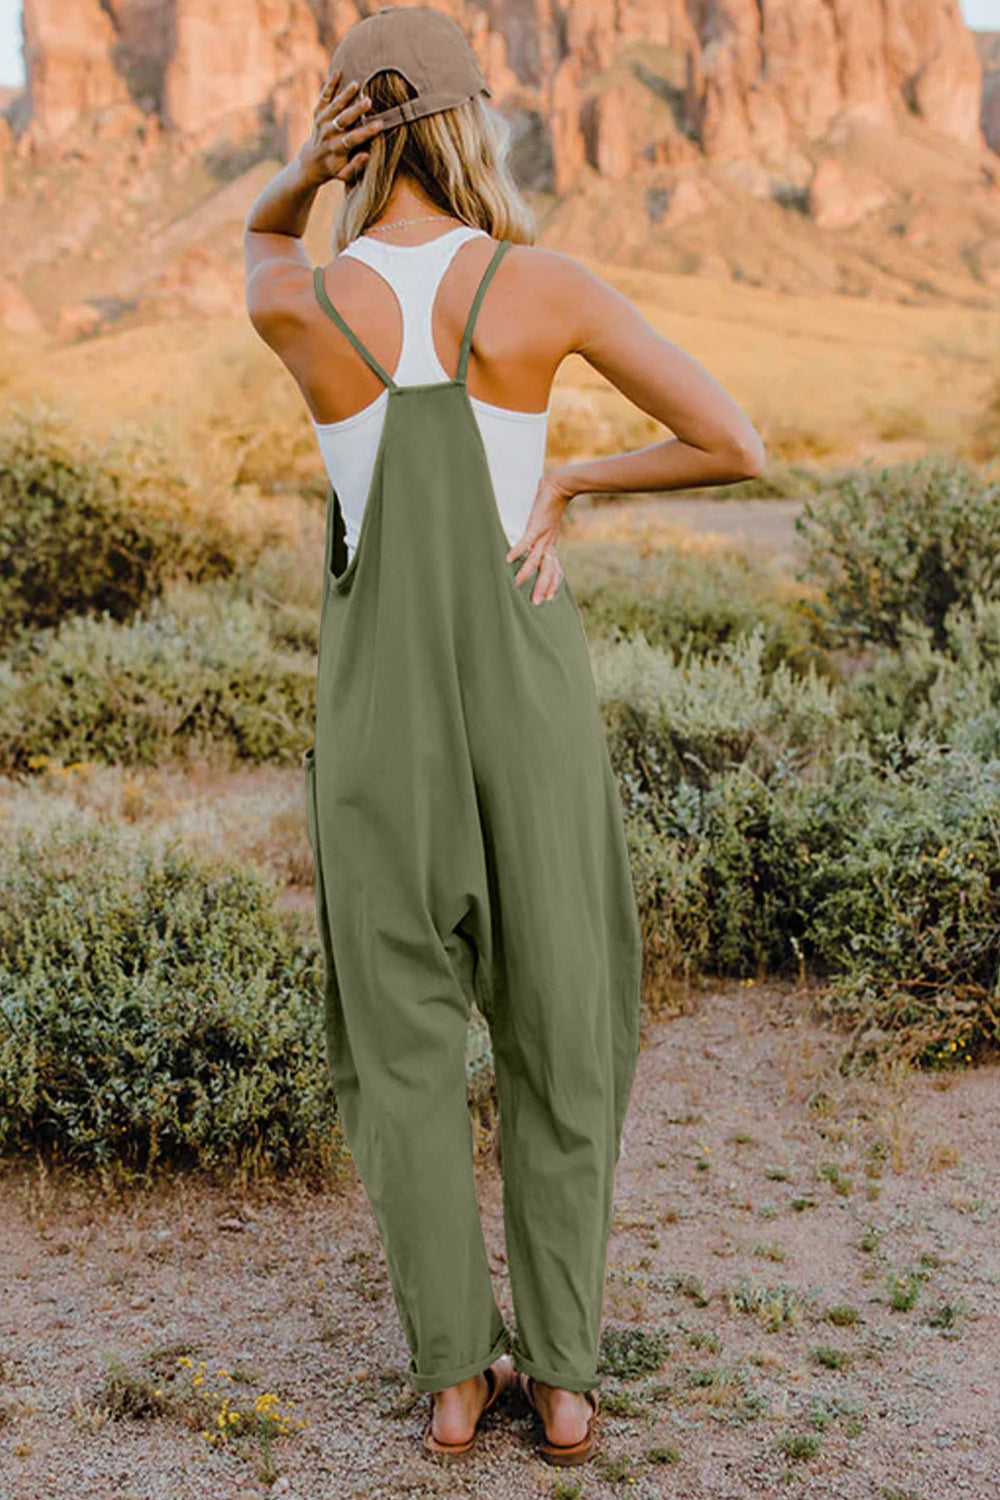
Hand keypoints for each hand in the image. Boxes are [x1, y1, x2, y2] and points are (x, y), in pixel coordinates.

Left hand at [299, 67, 382, 187]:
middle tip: (368, 101)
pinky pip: (323, 97)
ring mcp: (321, 121)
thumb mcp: (344, 175)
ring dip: (345, 95)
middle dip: (355, 110)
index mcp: (336, 149)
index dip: (366, 132)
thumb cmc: (334, 169)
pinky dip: (329, 86)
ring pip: (333, 106)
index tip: (380, 124)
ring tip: (356, 84)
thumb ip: (355, 167)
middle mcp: (328, 134)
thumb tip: (367, 155)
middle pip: (342, 120)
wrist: (312, 162)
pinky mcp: (317, 113)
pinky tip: (337, 73)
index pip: (353, 139)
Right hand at [505, 467, 576, 604]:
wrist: (560, 485)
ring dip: (527, 573)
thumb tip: (532, 543)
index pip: (554, 568)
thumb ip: (540, 535)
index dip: (553, 583)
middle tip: (537, 603)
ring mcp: (542, 535)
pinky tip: (509, 559)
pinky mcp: (535, 525)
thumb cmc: (552, 504)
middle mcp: (548, 543)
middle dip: (542, 587)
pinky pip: (526, 541)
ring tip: (517, 584)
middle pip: (547, 569)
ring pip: (536, 559)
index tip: (551, 597)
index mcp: (551, 544)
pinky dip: (517, 550)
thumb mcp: (548, 524)